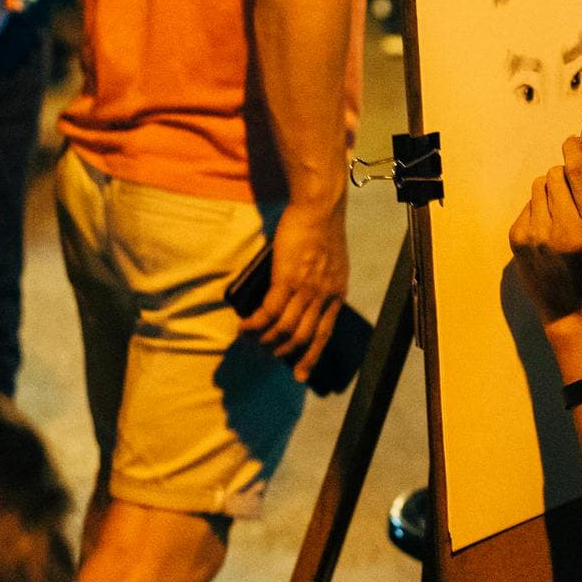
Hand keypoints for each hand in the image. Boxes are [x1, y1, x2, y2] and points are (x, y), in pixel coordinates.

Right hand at [243, 200, 349, 381]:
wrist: (320, 207)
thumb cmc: (323, 228)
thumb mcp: (332, 262)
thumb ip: (322, 281)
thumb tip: (302, 295)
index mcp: (337, 293)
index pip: (324, 334)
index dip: (310, 356)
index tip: (299, 374)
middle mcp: (324, 296)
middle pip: (302, 337)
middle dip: (281, 352)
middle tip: (264, 357)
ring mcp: (306, 289)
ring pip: (283, 328)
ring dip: (264, 339)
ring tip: (250, 341)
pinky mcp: (287, 279)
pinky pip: (268, 312)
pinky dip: (255, 324)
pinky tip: (244, 327)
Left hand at [509, 135, 581, 330]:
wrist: (578, 312)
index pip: (578, 171)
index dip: (574, 149)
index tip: (573, 142)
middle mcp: (565, 231)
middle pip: (555, 174)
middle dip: (565, 178)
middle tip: (575, 199)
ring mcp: (538, 237)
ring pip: (539, 185)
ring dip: (551, 194)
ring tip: (562, 218)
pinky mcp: (519, 241)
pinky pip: (527, 205)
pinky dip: (539, 212)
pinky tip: (549, 233)